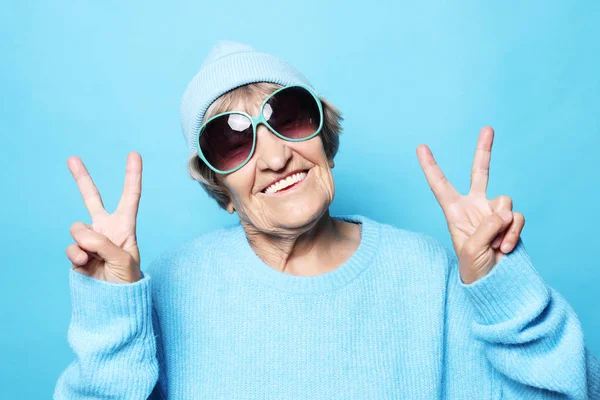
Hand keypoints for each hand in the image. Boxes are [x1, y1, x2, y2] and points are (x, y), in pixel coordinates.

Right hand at [66, 152, 143, 283]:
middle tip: (71, 158)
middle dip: (81, 179)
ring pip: (77, 228)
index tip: (134, 154)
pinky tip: (86, 264)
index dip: (132, 175)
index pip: (130, 197)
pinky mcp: (77, 253)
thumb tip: (79, 234)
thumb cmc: (127, 280)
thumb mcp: (123, 260)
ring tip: (97, 259)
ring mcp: (89, 241)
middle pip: (92, 199)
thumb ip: (102, 243)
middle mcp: (106, 229)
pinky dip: (77, 256)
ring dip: (86, 244)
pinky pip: (71, 247)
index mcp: (125, 226)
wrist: (114, 302)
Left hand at [416, 126, 524, 283]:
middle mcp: (475, 206)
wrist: (494, 282)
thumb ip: (486, 226)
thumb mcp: (471, 248)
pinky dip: (513, 233)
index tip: (420, 147)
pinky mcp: (511, 221)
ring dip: (502, 226)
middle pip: (480, 172)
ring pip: (505, 201)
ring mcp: (494, 212)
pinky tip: (504, 248)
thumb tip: (505, 211)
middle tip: (488, 128)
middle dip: (485, 150)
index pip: (440, 185)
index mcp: (454, 211)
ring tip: (494, 245)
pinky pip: (516, 217)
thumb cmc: (473, 267)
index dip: (431, 167)